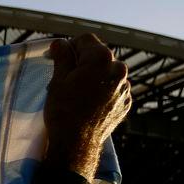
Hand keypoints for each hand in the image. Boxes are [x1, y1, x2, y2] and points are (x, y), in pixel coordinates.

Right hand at [43, 34, 131, 179]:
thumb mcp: (58, 80)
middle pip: (99, 55)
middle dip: (83, 62)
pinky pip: (114, 89)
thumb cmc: (64, 110)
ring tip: (79, 93)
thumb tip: (61, 43)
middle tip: (67, 77)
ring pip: (107, 72)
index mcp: (101, 58)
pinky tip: (89, 103)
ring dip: (95, 76)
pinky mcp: (126, 102)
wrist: (76, 144)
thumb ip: (62, 56)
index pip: (85, 40)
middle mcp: (119, 69)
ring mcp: (125, 87)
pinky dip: (103, 91)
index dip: (70, 46)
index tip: (59, 58)